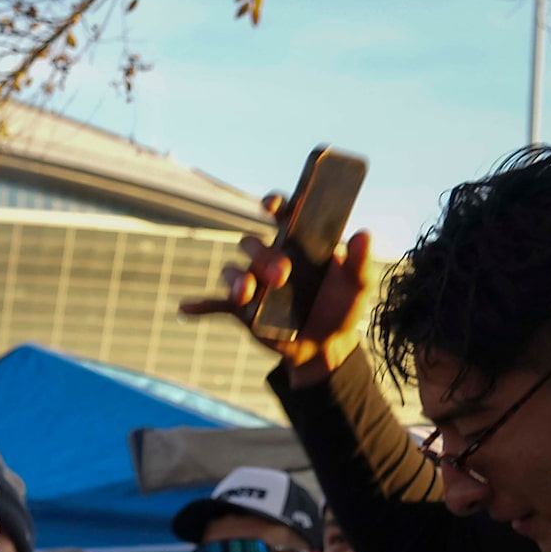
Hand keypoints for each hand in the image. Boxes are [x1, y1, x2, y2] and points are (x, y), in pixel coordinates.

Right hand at [178, 201, 374, 385]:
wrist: (327, 348)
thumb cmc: (342, 309)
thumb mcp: (358, 285)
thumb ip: (360, 261)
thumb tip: (363, 234)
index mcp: (298, 245)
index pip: (282, 215)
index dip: (275, 204)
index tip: (272, 205)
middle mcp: (272, 258)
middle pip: (254, 243)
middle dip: (263, 256)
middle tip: (283, 276)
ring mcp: (255, 283)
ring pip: (233, 270)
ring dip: (237, 279)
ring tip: (247, 294)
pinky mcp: (242, 310)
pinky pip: (216, 304)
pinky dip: (202, 305)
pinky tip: (187, 308)